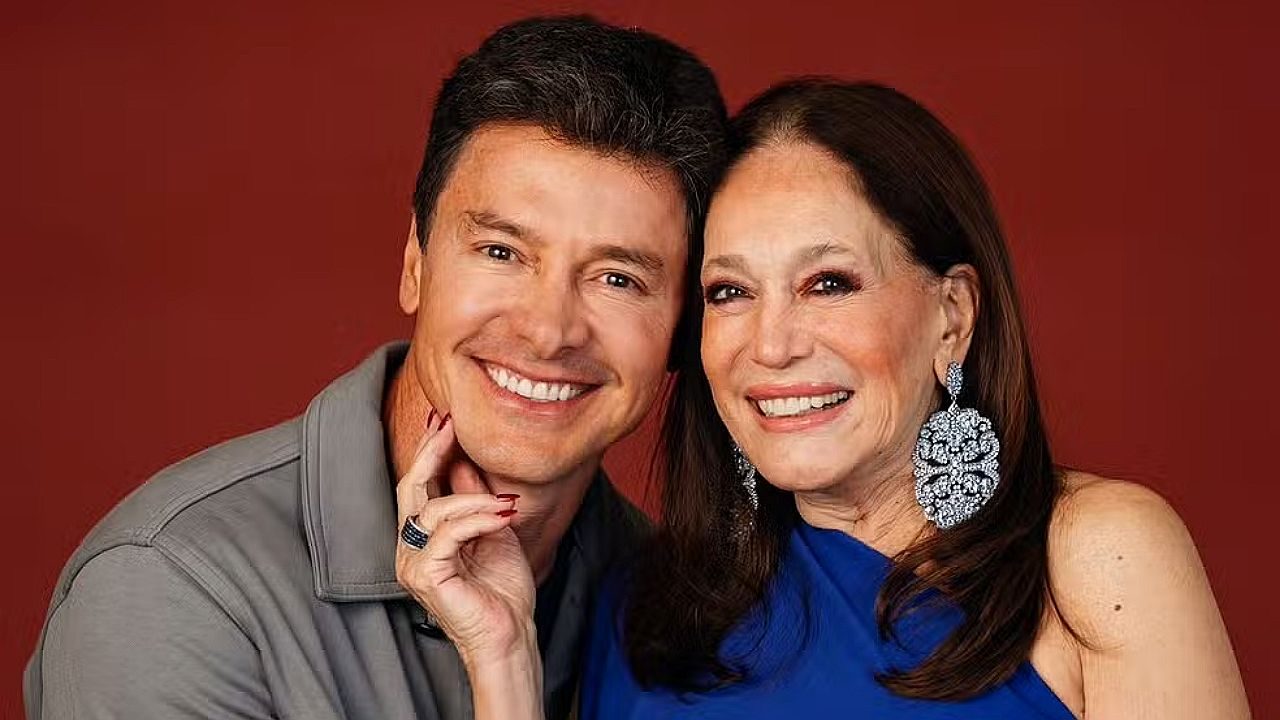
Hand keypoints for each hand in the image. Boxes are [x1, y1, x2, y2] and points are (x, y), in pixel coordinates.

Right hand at [394, 411, 537, 668]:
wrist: (510, 633)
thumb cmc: (503, 590)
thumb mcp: (493, 530)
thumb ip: (475, 499)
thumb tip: (466, 460)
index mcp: (423, 537)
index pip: (418, 486)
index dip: (429, 450)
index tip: (445, 420)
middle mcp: (410, 548)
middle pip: (411, 487)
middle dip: (432, 451)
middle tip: (452, 424)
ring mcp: (413, 563)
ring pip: (436, 508)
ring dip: (477, 499)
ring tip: (508, 506)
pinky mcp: (425, 575)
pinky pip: (449, 533)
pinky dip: (480, 519)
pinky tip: (505, 517)